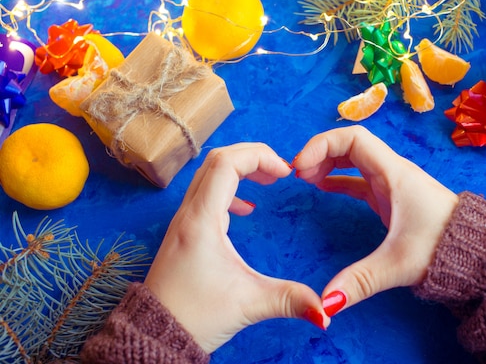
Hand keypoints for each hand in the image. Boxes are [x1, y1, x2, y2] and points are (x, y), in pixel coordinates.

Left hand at [144, 143, 328, 353]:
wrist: (155, 332)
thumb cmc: (194, 315)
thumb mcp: (249, 304)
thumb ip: (289, 300)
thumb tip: (326, 310)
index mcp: (202, 220)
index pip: (226, 163)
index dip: (259, 157)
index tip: (285, 173)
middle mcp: (189, 212)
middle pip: (218, 159)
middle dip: (253, 156)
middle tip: (280, 171)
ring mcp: (184, 218)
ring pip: (209, 172)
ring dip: (240, 168)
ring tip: (269, 181)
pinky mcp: (185, 229)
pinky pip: (206, 191)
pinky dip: (229, 187)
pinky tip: (246, 208)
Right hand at [292, 126, 457, 315]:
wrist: (478, 253)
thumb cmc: (444, 249)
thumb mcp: (398, 264)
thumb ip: (359, 281)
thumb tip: (324, 305)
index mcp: (394, 173)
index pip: (353, 138)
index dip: (322, 145)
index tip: (301, 168)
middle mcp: (392, 171)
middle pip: (350, 144)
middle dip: (321, 152)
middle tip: (297, 174)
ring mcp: (392, 183)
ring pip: (354, 159)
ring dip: (328, 162)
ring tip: (304, 178)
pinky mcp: (392, 197)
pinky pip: (359, 178)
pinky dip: (339, 178)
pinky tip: (322, 187)